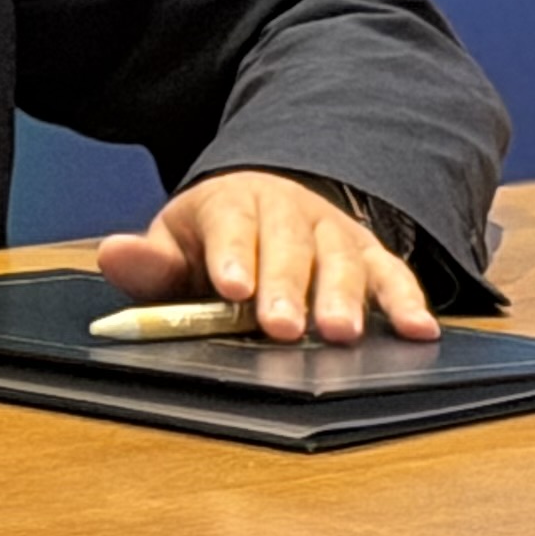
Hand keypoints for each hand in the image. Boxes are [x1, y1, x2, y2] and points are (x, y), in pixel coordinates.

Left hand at [96, 170, 437, 345]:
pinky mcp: (371, 255)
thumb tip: (114, 253)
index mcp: (232, 203)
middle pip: (288, 247)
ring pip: (341, 261)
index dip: (231, 256)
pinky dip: (409, 302)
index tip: (231, 288)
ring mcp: (334, 232)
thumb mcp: (176, 242)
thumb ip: (150, 260)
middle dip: (286, 287)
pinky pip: (393, 275)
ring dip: (343, 297)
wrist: (268, 202)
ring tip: (341, 333)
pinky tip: (421, 331)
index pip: (230, 227)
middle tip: (282, 326)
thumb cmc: (217, 236)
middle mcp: (289, 212)